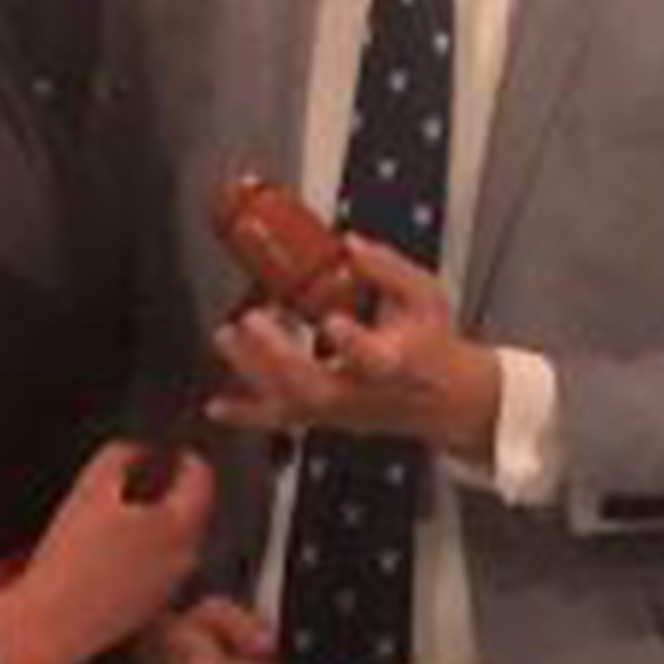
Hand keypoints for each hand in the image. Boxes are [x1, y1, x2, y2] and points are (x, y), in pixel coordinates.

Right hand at [0, 440, 211, 663]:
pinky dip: (144, 550)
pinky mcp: (155, 603)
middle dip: (168, 490)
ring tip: (114, 518)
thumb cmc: (72, 557)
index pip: (203, 479)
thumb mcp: (89, 487)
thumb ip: (121, 455)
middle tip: (134, 481)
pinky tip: (109, 551)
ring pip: (174, 537)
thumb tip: (140, 449)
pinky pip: (160, 564)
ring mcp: (172, 583)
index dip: (187, 458)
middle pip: (190, 509)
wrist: (55, 620)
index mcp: (177, 525)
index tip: (173, 450)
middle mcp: (185, 556)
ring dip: (155, 521)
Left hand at [208, 236, 500, 460]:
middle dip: (280, 356)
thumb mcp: (426, 297)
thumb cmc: (432, 345)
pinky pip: (281, 420)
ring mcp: (340, 410)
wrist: (446, 400)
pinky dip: (245, 415)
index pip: (377, 360)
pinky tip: (216, 406)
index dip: (353, 344)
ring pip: (293, 406)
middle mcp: (364, 393)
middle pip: (318, 389)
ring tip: (226, 336)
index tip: (331, 320)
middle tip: (253, 319)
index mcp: (397, 362)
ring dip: (252, 373)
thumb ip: (389, 269)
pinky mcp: (323, 418)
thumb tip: (350, 243)